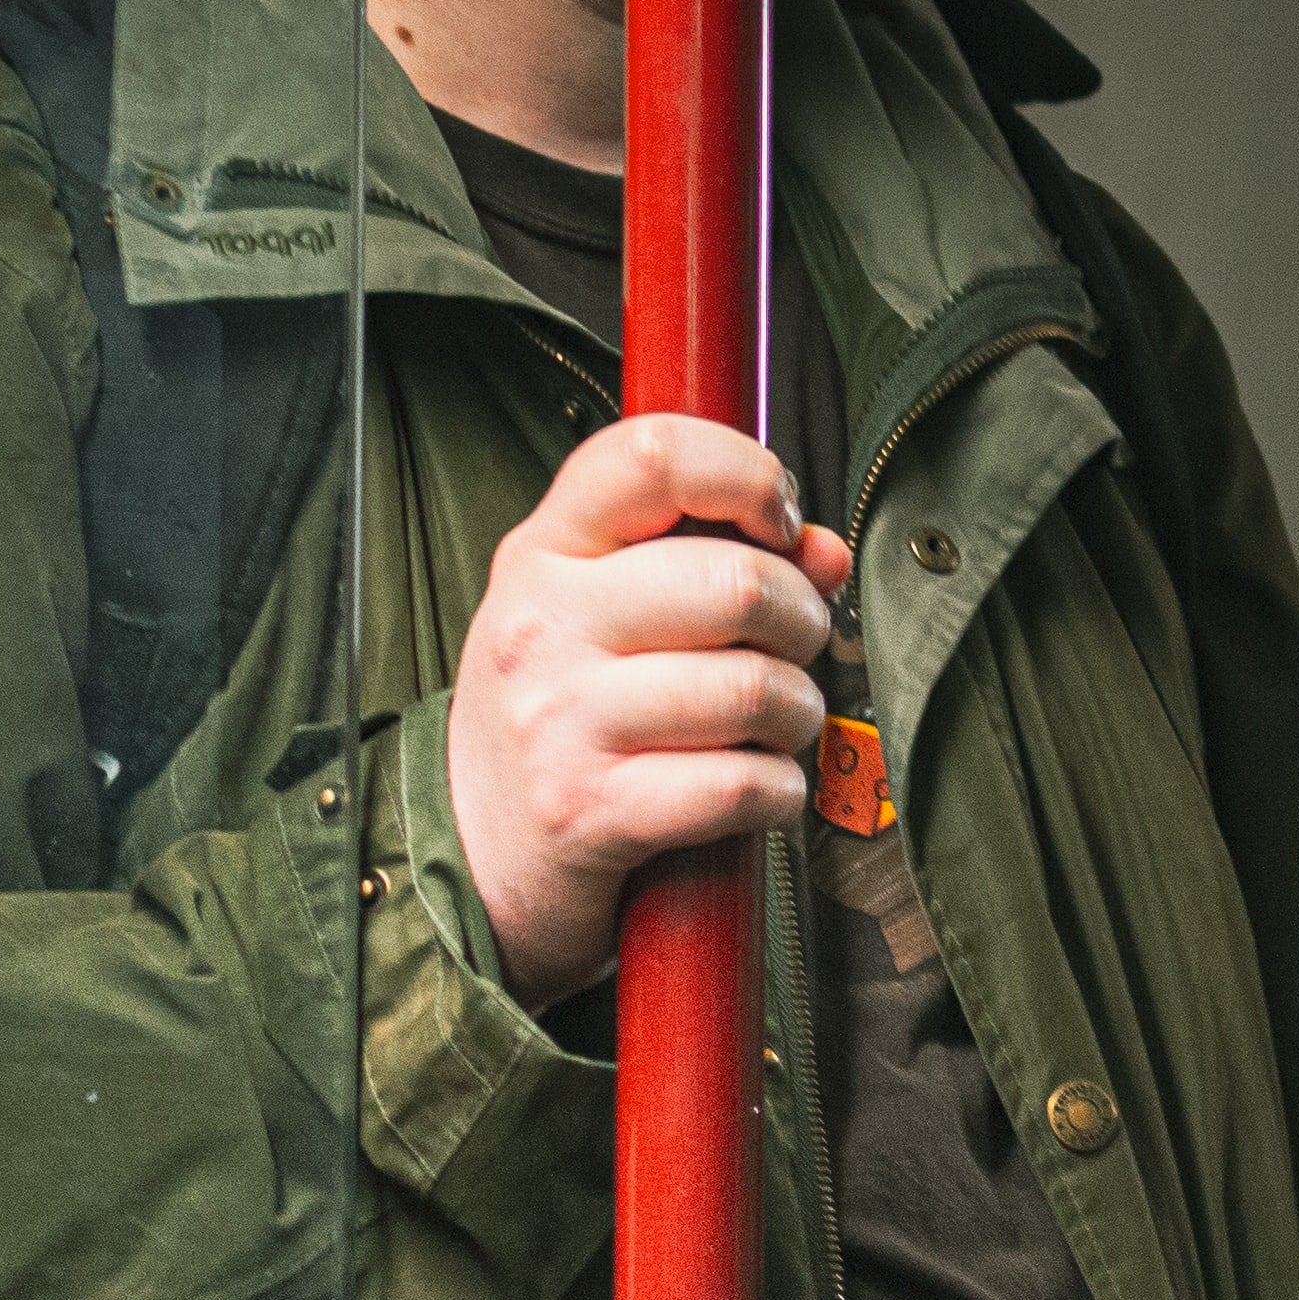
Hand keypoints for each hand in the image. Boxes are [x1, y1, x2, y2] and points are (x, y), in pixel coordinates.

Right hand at [445, 416, 851, 1008]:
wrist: (473, 842)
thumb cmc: (563, 708)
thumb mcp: (607, 610)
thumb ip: (719, 557)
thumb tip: (825, 553)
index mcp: (547, 550)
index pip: (653, 457)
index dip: (747, 474)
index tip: (775, 520)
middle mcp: (544, 626)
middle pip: (738, 584)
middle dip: (802, 621)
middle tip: (789, 647)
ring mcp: (560, 720)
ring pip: (755, 687)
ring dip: (797, 711)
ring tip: (771, 722)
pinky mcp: (589, 810)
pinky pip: (743, 785)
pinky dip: (778, 791)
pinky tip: (754, 786)